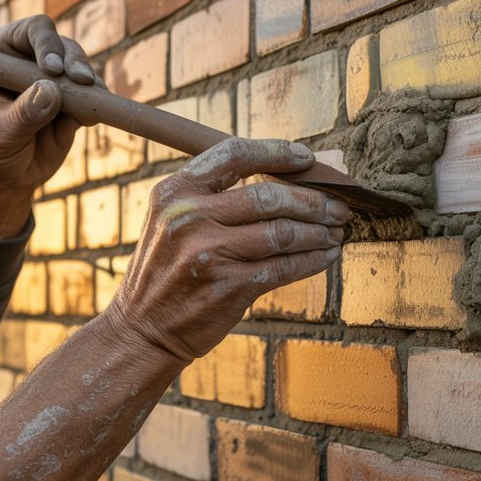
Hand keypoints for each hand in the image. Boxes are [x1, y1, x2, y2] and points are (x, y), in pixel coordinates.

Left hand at [0, 15, 97, 237]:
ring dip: (90, 81)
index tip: (52, 68)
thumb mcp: (0, 134)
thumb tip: (51, 91)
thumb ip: (24, 113)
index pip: (29, 33)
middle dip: (75, 61)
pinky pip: (92, 96)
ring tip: (94, 96)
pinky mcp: (72, 102)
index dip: (45, 43)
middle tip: (83, 81)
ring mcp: (52, 82)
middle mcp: (27, 62)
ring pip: (80, 68)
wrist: (4, 179)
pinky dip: (98, 101)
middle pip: (62, 46)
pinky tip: (94, 114)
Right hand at [100, 138, 349, 364]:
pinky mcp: (228, 288)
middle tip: (337, 206)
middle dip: (313, 201)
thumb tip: (286, 177)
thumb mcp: (173, 220)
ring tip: (335, 231)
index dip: (277, 152)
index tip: (307, 159)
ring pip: (283, 233)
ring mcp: (209, 254)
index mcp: (175, 192)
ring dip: (319, 232)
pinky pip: (284, 267)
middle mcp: (189, 218)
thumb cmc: (168, 270)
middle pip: (269, 196)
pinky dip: (312, 260)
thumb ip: (215, 196)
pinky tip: (325, 256)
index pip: (234, 154)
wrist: (142, 329)